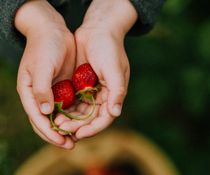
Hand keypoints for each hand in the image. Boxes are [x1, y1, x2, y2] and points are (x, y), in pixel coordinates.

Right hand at [15, 0, 75, 148]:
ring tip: (80, 136)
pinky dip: (75, 114)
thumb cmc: (44, 46)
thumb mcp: (42, 67)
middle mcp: (40, 96)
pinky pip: (69, 105)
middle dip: (59, 134)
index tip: (62, 141)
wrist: (54, 31)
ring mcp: (52, 92)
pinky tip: (85, 120)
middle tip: (72, 144)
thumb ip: (42, 89)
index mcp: (29, 92)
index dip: (49, 132)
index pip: (37, 118)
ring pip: (59, 115)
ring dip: (68, 127)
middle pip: (47, 121)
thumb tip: (44, 112)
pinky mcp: (63, 87)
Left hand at [55, 0, 136, 138]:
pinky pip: (73, 100)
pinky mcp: (81, 84)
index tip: (79, 133)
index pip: (105, 118)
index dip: (93, 128)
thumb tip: (116, 113)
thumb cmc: (109, 48)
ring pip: (81, 111)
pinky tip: (55, 111)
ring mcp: (91, 90)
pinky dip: (66, 107)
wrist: (97, 30)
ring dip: (70, 118)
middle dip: (78, 125)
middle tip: (62, 129)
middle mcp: (104, 95)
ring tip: (56, 123)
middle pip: (91, 118)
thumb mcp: (114, 69)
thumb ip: (117, 91)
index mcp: (114, 94)